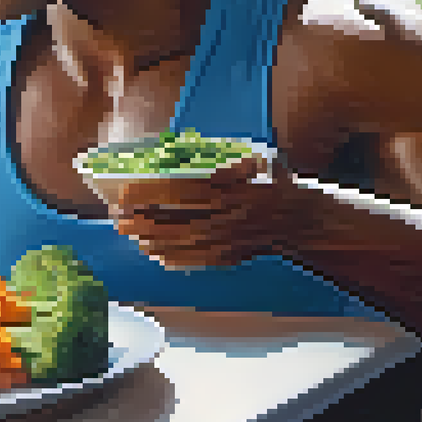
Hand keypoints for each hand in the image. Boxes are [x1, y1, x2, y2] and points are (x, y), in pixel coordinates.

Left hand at [111, 155, 317, 268]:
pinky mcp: (232, 257)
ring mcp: (231, 241)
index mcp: (237, 190)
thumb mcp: (259, 162)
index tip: (125, 190)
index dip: (151, 192)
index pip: (184, 191)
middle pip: (177, 222)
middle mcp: (232, 218)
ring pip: (182, 244)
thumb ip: (230, 162)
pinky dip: (172, 258)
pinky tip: (152, 252)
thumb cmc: (275, 183)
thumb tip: (195, 160)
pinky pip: (196, 261)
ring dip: (151, 239)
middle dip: (143, 220)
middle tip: (116, 216)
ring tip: (127, 232)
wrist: (304, 220)